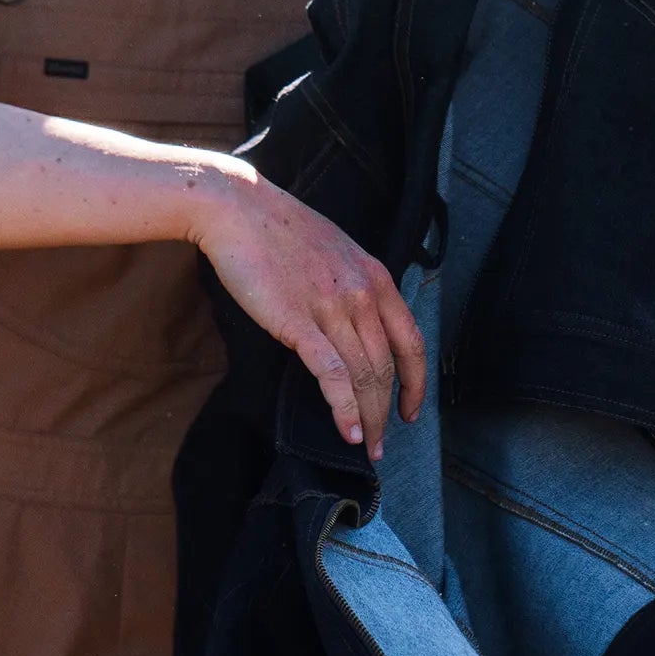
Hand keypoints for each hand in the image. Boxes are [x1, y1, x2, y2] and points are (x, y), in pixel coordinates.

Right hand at [187, 162, 425, 457]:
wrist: (238, 210)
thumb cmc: (278, 229)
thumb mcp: (335, 251)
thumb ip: (352, 285)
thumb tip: (356, 322)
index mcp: (376, 277)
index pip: (412, 342)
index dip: (416, 383)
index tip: (410, 410)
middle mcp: (363, 295)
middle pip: (386, 368)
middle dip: (387, 412)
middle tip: (381, 443)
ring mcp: (333, 308)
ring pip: (364, 377)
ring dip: (368, 419)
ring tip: (365, 445)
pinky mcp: (299, 323)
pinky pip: (332, 375)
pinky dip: (343, 408)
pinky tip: (347, 431)